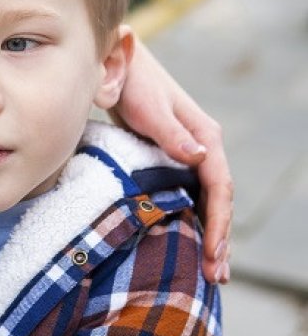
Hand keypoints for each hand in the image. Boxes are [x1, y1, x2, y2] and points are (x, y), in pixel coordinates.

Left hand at [110, 34, 232, 283]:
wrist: (117, 61)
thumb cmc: (131, 81)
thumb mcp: (149, 108)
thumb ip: (171, 133)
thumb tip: (200, 158)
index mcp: (205, 135)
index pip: (219, 187)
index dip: (218, 222)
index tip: (212, 252)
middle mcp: (203, 144)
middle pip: (218, 199)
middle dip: (219, 238)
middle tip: (215, 275)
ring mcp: (189, 149)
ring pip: (205, 198)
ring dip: (209, 232)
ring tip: (209, 269)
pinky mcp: (171, 153)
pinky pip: (188, 192)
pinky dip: (192, 217)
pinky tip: (186, 238)